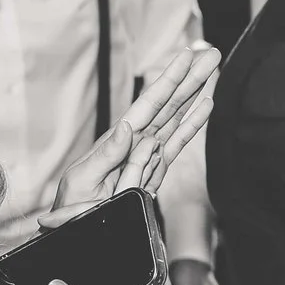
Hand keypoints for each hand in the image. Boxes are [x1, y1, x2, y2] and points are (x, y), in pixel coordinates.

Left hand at [48, 42, 218, 213]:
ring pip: (177, 117)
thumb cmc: (72, 208)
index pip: (149, 103)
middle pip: (168, 103)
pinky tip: (205, 107)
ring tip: (211, 73)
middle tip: (211, 55)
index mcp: (117, 139)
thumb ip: (106, 156)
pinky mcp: (155, 169)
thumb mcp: (82, 181)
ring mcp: (147, 153)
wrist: (78, 229)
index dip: (169, 79)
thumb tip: (127, 128)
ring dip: (195, 94)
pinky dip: (192, 125)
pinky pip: (177, 144)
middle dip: (189, 78)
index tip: (185, 57)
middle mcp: (135, 140)